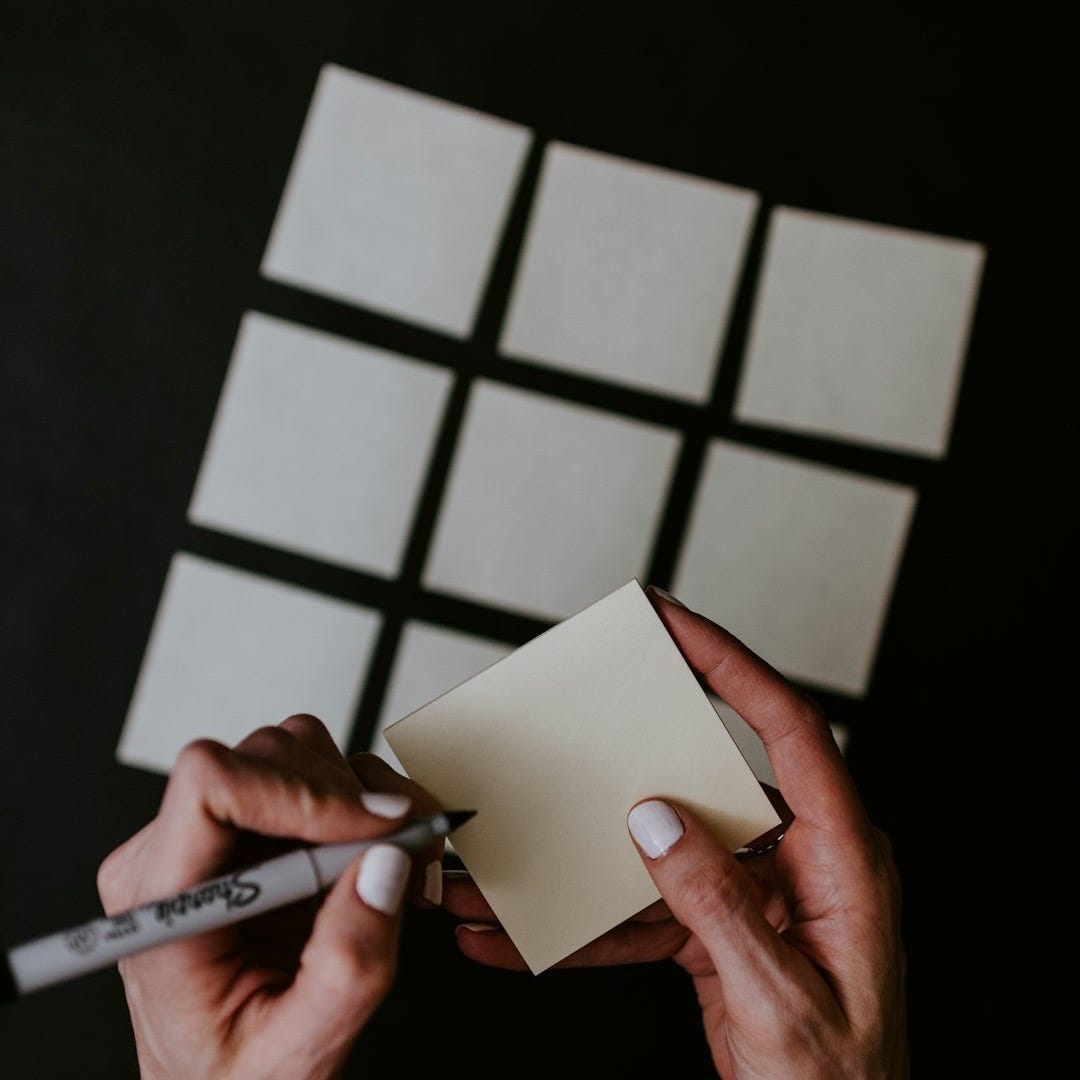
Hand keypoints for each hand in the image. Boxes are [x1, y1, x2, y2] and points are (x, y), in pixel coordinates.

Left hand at [97, 714, 443, 1079]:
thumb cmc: (235, 1077)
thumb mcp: (298, 1052)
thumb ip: (347, 967)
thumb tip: (385, 864)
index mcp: (164, 905)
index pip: (209, 787)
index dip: (300, 791)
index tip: (375, 827)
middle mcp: (177, 854)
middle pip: (266, 758)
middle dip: (352, 801)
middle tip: (410, 851)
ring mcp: (217, 835)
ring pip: (297, 752)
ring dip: (366, 798)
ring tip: (402, 860)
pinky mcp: (257, 827)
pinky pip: (318, 773)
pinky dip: (369, 803)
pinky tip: (388, 856)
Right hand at [445, 589, 908, 1077]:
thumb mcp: (782, 1002)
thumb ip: (718, 906)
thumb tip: (658, 822)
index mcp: (844, 858)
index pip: (788, 728)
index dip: (731, 664)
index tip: (676, 623)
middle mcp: (799, 861)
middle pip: (710, 773)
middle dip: (637, 746)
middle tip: (590, 700)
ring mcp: (756, 895)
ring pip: (662, 849)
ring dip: (589, 859)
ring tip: (519, 857)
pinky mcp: (721, 930)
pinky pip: (649, 909)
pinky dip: (592, 923)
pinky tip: (533, 935)